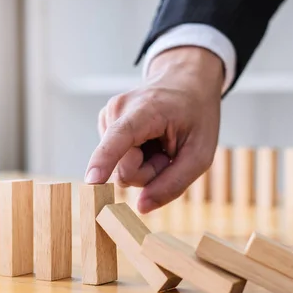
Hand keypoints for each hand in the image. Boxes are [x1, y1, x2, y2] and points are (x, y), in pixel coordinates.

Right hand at [85, 46, 223, 212]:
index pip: (119, 139)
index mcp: (145, 110)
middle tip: (168, 151)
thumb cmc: (196, 116)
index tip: (91, 181)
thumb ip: (173, 183)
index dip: (103, 161)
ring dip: (145, 165)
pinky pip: (118, 162)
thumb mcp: (200, 154)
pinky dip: (137, 159)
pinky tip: (149, 141)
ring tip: (160, 143)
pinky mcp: (105, 126)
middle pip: (124, 170)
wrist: (186, 83)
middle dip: (149, 172)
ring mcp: (107, 117)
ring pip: (120, 169)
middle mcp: (117, 110)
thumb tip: (141, 208)